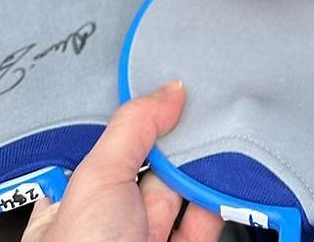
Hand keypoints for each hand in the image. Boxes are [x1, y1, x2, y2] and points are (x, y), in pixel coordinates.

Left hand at [20, 81, 221, 241]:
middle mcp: (114, 222)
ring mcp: (150, 240)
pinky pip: (209, 219)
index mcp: (79, 199)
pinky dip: (224, 197)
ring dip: (209, 165)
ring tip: (230, 129)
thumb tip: (169, 89)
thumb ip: (133, 128)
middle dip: (184, 137)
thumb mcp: (97, 178)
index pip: (116, 145)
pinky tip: (234, 172)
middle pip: (157, 165)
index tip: (175, 87)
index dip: (145, 118)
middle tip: (211, 101)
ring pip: (188, 191)